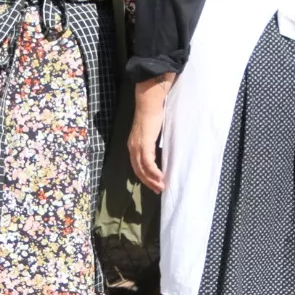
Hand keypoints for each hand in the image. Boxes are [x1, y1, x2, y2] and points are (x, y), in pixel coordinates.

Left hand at [128, 75, 172, 193]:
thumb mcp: (151, 133)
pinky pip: (148, 163)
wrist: (149, 104)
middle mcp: (132, 148)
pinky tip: (161, 177)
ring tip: (161, 187)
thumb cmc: (152, 115)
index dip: (144, 177)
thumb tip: (160, 152)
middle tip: (158, 190)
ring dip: (152, 180)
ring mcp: (137, 147)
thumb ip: (152, 143)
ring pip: (142, 170)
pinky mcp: (144, 145)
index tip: (154, 184)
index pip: (137, 166)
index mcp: (133, 146)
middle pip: (138, 171)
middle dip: (148, 182)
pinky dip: (154, 172)